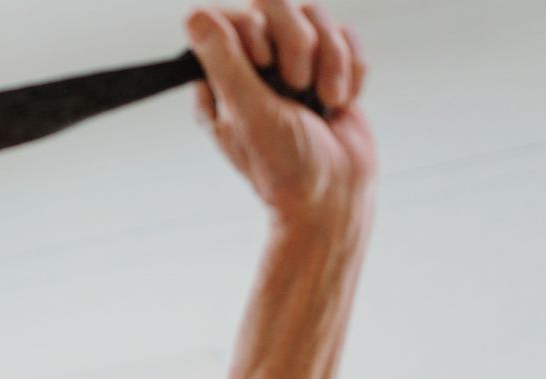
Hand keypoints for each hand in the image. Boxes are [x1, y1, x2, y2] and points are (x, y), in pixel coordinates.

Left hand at [186, 2, 375, 226]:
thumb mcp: (248, 112)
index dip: (254, 30)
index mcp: (220, 80)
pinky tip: (339, 102)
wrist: (337, 192)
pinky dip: (349, 68)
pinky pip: (344, 35)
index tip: (264, 66)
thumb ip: (224, 62)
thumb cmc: (286, 165)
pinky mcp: (328, 67)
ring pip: (313, 15)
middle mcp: (253, 68)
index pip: (228, 16)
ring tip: (324, 101)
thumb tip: (195, 17)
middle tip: (297, 86)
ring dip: (329, 60)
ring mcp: (292, 64)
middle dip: (296, 43)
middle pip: (273, 3)